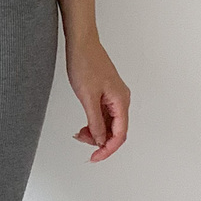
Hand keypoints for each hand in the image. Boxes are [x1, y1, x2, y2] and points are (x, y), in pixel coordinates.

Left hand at [66, 34, 129, 161]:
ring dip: (96, 132)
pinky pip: (104, 115)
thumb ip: (95, 121)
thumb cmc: (86, 63)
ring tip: (79, 133)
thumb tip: (100, 140)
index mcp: (121, 101)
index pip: (120, 134)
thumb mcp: (87, 97)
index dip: (108, 149)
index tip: (95, 157)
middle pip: (116, 131)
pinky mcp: (106, 93)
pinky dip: (94, 123)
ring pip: (109, 124)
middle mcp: (121, 100)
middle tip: (82, 143)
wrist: (81, 42)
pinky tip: (83, 126)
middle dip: (99, 141)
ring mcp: (114, 96)